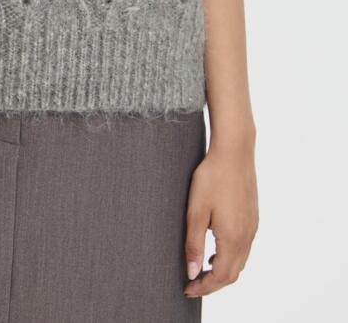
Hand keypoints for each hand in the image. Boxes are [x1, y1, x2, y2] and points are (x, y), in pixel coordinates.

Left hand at [184, 139, 258, 298]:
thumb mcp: (196, 210)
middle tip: (193, 284)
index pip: (221, 276)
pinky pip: (244, 247)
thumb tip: (193, 273)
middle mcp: (247, 236)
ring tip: (202, 268)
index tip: (187, 289)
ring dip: (223, 270)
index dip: (204, 287)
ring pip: (240, 261)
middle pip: (233, 273)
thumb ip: (194, 244)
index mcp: (233, 237)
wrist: (234, 151)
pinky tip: (216, 248)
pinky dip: (231, 257)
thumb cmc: (212, 177)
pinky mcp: (253, 217)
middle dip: (213, 283)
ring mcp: (252, 227)